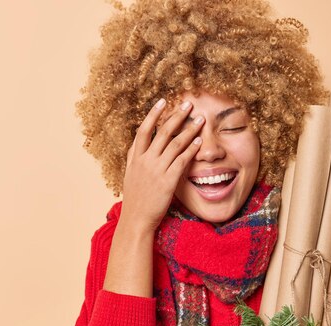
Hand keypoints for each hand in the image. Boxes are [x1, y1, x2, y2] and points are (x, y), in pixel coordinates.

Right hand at [120, 98, 203, 232]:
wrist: (136, 219)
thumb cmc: (136, 199)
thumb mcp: (131, 175)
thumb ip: (135, 158)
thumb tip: (139, 144)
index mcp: (135, 158)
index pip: (143, 130)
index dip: (153, 114)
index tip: (162, 101)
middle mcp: (144, 161)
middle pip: (161, 132)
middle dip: (176, 116)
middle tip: (188, 103)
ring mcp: (156, 170)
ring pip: (174, 144)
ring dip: (188, 130)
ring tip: (200, 120)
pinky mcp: (167, 181)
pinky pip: (181, 161)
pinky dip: (190, 149)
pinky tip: (199, 142)